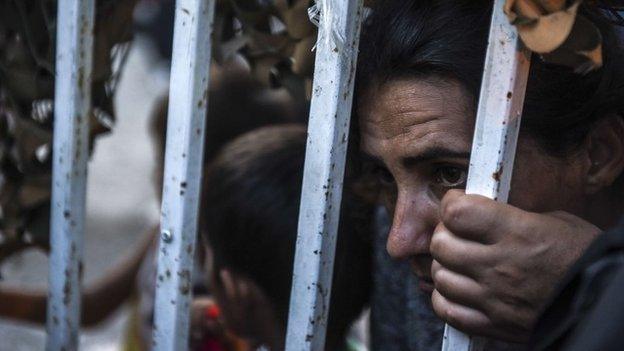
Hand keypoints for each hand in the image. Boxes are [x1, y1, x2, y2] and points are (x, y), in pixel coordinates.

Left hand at [430, 190, 600, 341]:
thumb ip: (512, 216)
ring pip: (441, 277)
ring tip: (458, 262)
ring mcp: (494, 297)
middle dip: (444, 233)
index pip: (458, 213)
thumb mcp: (555, 221)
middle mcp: (500, 265)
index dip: (451, 203)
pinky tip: (459, 289)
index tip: (456, 202)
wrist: (603, 302)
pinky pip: (449, 311)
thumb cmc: (583, 257)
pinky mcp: (495, 324)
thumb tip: (480, 212)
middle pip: (441, 244)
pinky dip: (445, 298)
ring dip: (445, 265)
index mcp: (517, 233)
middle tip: (455, 232)